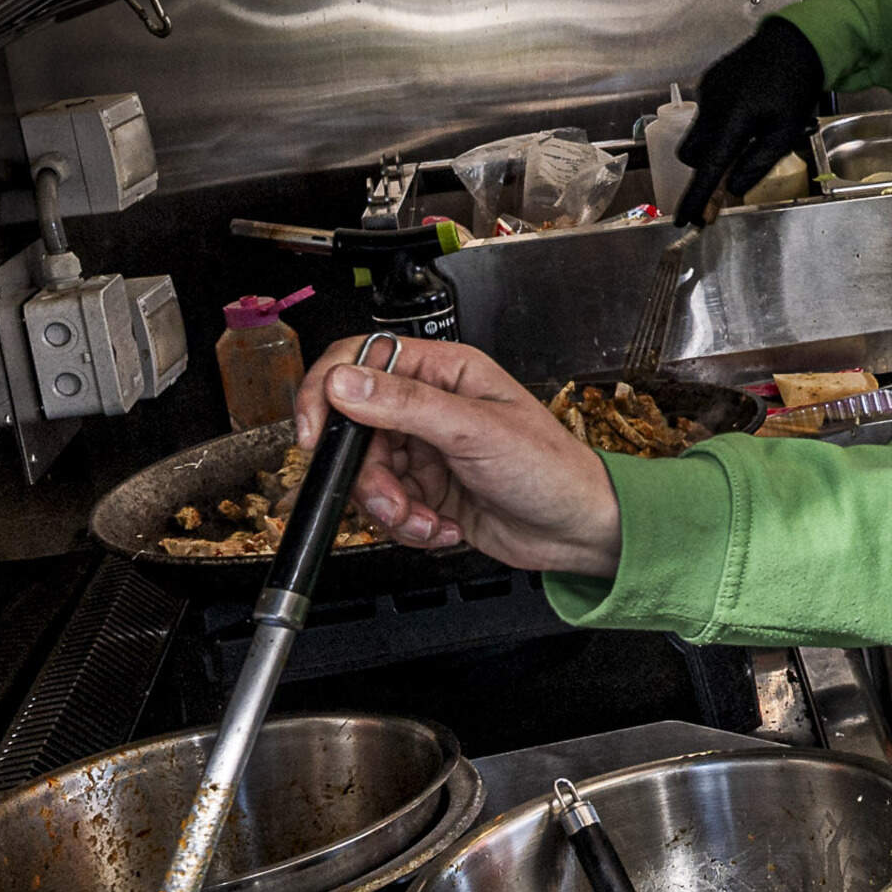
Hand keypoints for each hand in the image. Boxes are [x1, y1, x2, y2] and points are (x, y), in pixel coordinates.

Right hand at [294, 338, 623, 578]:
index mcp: (444, 372)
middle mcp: (429, 406)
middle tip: (393, 499)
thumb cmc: (551, 468)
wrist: (577, 530)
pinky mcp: (425, 490)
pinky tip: (441, 528)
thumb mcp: (475, 431)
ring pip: (366, 475)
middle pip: (354, 430)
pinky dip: (405, 525)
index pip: (360, 361)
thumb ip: (406, 405)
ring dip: (389, 508)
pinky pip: (386, 507)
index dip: (327, 392)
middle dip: (367, 475)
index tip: (314, 433)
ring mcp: (425, 450)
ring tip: (426, 519)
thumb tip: (345, 382)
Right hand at [673, 20, 827, 222]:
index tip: (683, 220)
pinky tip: (750, 109)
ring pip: (699, 133)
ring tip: (752, 132)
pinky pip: (707, 111)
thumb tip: (733, 189)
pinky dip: (721, 122)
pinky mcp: (709, 81)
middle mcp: (711, 107)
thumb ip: (757, 163)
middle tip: (732, 172)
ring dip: (716, 144)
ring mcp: (707, 92)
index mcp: (732, 122)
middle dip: (706, 168)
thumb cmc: (796, 89)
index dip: (695, 197)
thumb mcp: (785, 132)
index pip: (707, 169)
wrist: (793, 41)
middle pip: (693, 154)